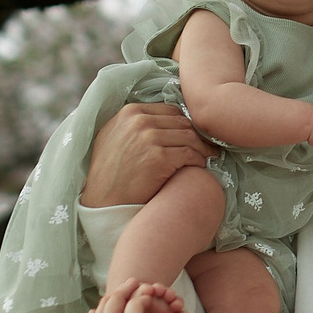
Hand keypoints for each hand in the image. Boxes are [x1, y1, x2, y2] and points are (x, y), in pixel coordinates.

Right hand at [80, 103, 216, 207]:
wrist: (104, 201)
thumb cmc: (108, 174)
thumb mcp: (112, 137)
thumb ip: (132, 123)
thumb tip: (157, 117)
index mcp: (130, 112)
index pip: (170, 111)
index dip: (184, 123)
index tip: (194, 135)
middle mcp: (139, 121)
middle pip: (182, 122)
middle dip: (197, 135)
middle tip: (208, 147)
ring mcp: (149, 138)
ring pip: (190, 137)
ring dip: (202, 149)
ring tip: (208, 158)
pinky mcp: (159, 157)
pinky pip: (190, 154)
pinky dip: (199, 161)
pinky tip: (200, 168)